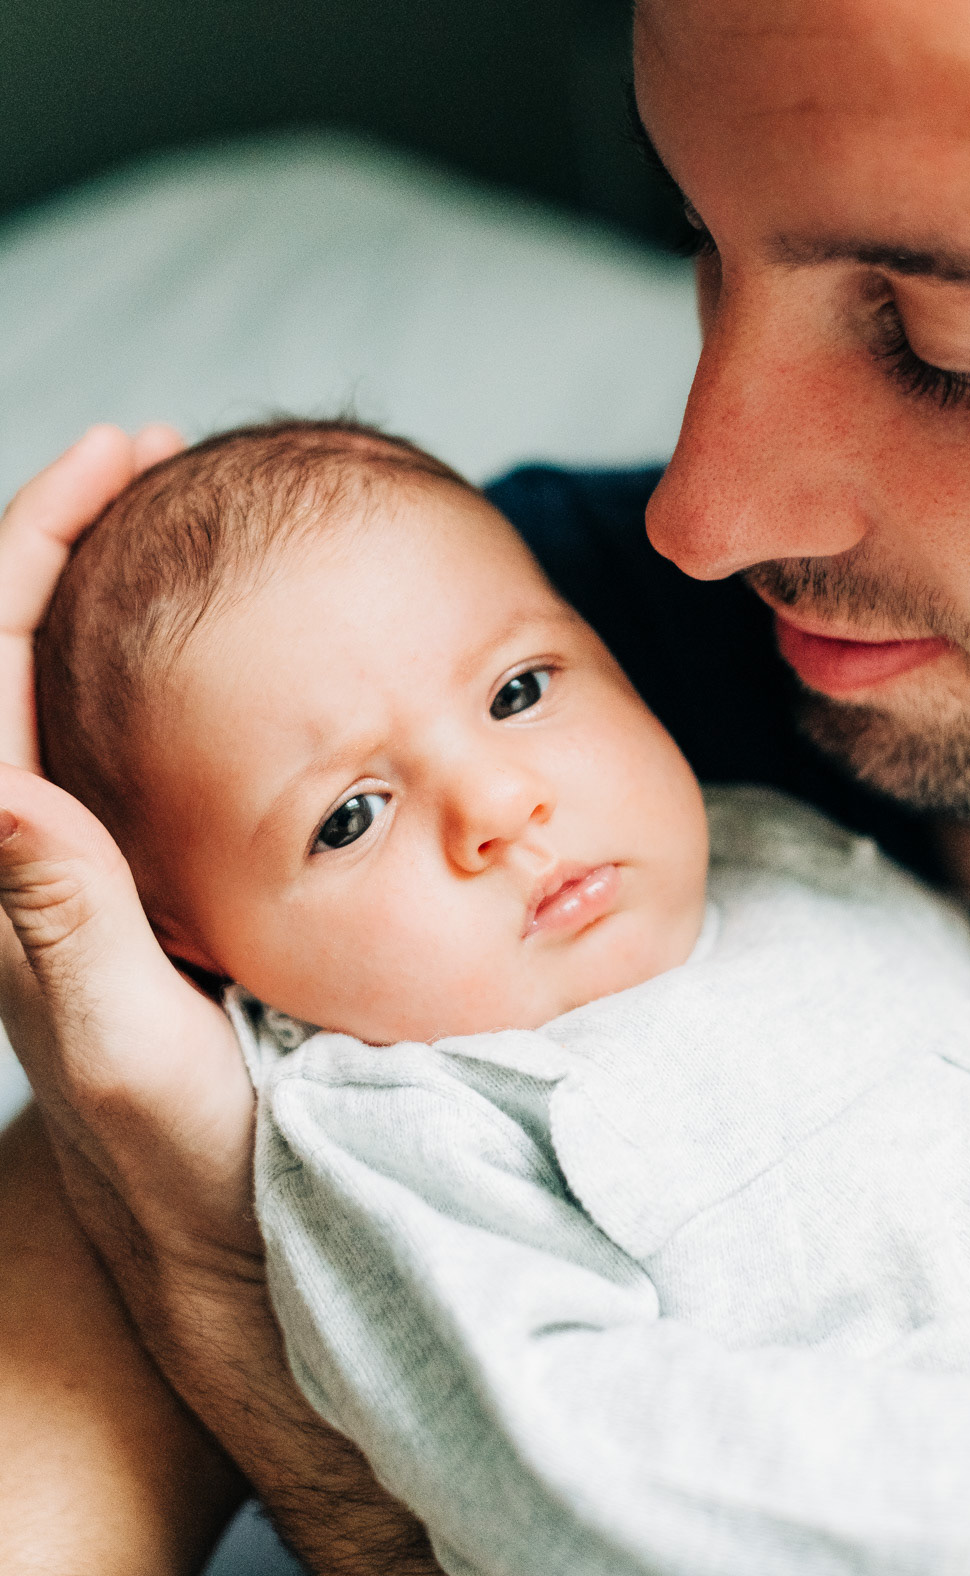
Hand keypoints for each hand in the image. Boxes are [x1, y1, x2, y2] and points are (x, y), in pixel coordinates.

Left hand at [0, 424, 253, 1257]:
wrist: (221, 1240)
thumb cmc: (184, 1163)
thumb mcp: (127, 1048)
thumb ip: (62, 924)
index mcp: (8, 872)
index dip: (36, 542)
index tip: (122, 456)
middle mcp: (28, 855)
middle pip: (11, 653)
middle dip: (65, 537)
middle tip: (152, 460)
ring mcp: (75, 868)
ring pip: (64, 689)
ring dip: (107, 591)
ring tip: (176, 521)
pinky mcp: (129, 888)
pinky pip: (121, 743)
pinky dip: (157, 668)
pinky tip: (217, 649)